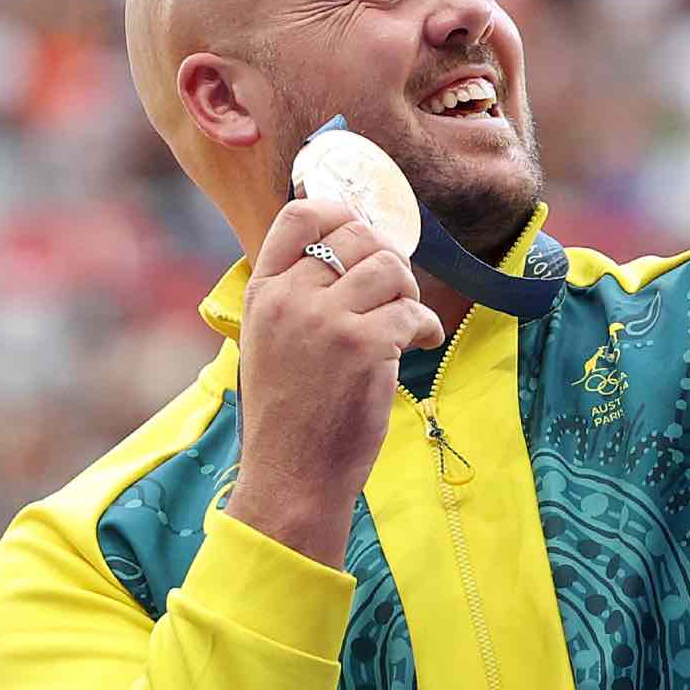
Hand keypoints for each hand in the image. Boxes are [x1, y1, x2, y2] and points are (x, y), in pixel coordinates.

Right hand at [224, 196, 444, 564]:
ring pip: (390, 266)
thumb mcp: (270, 343)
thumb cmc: (288, 416)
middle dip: (388, 258)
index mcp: (263, 294)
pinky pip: (413, 310)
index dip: (341, 213)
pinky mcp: (363, 346)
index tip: (362, 235)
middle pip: (357, 234)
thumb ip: (296, 296)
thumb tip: (350, 251)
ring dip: (409, 292)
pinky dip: (426, 327)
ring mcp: (325, 320)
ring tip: (406, 323)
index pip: (299, 216)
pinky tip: (421, 346)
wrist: (290, 476)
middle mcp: (290, 299)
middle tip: (395, 293)